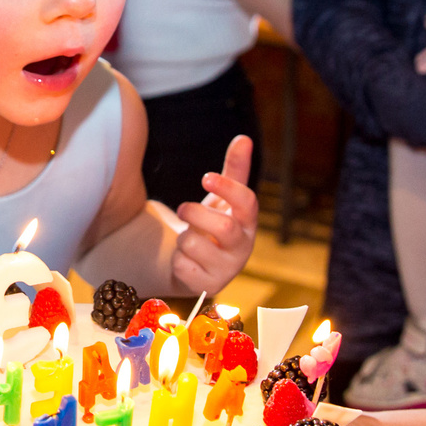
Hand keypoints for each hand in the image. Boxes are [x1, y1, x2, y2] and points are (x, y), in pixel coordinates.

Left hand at [170, 134, 258, 295]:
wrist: (194, 264)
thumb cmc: (211, 225)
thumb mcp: (221, 199)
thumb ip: (233, 170)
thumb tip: (244, 138)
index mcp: (248, 223)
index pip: (248, 203)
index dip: (227, 188)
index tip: (204, 176)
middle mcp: (242, 248)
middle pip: (223, 227)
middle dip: (196, 213)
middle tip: (183, 208)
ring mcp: (226, 271)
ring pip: (194, 245)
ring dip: (182, 237)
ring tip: (187, 239)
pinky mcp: (206, 287)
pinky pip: (182, 267)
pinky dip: (177, 259)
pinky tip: (184, 260)